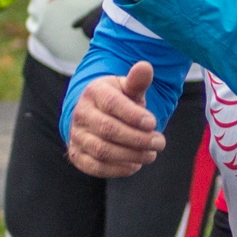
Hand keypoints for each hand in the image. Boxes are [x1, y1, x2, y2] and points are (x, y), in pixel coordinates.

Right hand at [67, 62, 165, 177]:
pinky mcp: (77, 155)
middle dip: (138, 139)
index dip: (134, 116)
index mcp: (94, 92)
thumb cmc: (118, 100)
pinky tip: (135, 165)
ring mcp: (76, 135)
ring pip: (102, 150)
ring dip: (131, 155)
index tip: (154, 123)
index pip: (113, 104)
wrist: (95, 115)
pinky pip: (95, 166)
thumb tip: (145, 67)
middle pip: (109, 129)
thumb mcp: (128, 88)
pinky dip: (117, 169)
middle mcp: (81, 113)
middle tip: (160, 143)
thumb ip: (137, 81)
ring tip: (151, 155)